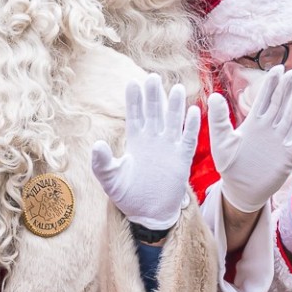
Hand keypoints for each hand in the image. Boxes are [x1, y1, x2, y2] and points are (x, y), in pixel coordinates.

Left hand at [90, 75, 201, 230]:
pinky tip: (194, 111)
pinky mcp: (182, 159)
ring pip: (172, 121)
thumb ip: (101, 163)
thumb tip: (97, 145)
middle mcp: (153, 140)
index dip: (134, 100)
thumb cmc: (128, 197)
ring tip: (175, 88)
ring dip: (174, 106)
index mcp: (135, 141)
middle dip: (153, 95)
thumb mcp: (110, 180)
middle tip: (152, 77)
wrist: (148, 214)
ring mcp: (169, 148)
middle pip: (154, 112)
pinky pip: (189, 139)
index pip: (135, 115)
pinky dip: (192, 126)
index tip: (132, 82)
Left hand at [205, 68, 291, 213]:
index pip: (265, 98)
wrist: (240, 190)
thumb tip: (214, 95)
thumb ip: (218, 119)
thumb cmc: (229, 165)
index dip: (272, 83)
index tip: (277, 68)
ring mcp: (280, 142)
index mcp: (254, 122)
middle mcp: (270, 129)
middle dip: (287, 89)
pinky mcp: (287, 158)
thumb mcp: (221, 141)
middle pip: (281, 104)